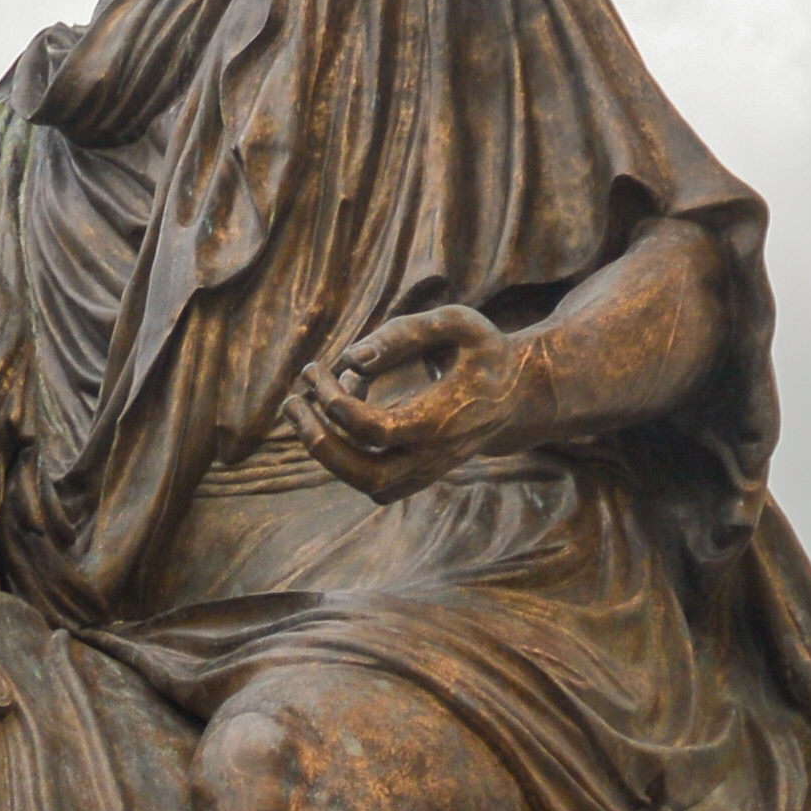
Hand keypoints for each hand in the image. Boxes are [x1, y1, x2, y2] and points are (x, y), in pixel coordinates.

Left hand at [293, 301, 528, 500]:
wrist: (518, 396)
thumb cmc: (483, 352)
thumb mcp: (456, 325)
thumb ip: (404, 335)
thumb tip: (352, 360)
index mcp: (443, 419)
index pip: (375, 430)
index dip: (335, 403)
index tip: (318, 369)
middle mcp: (435, 455)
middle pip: (366, 474)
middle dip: (319, 442)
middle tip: (292, 402)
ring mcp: (428, 471)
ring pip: (368, 484)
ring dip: (326, 453)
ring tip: (299, 409)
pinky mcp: (419, 474)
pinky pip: (374, 483)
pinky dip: (344, 457)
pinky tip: (331, 418)